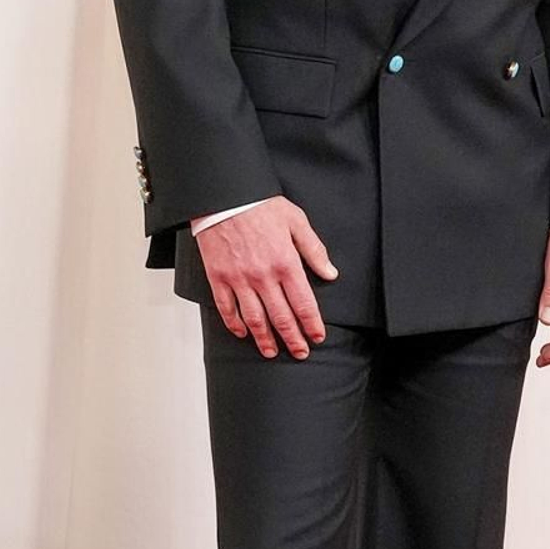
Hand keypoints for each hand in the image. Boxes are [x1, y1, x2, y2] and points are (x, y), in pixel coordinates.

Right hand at [195, 197, 338, 358]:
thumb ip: (314, 250)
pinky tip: (242, 333)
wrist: (224, 196)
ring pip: (254, 319)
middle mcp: (263, 276)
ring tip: (271, 352)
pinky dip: (235, 324)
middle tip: (299, 353)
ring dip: (264, 339)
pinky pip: (226, 308)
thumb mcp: (296, 221)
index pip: (303, 304)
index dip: (311, 325)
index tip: (316, 337)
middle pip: (281, 318)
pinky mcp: (219, 277)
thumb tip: (330, 273)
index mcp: (286, 263)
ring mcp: (239, 279)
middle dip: (292, 339)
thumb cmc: (259, 204)